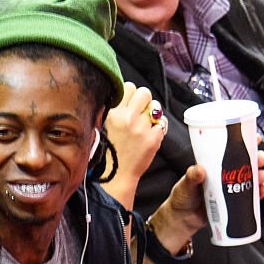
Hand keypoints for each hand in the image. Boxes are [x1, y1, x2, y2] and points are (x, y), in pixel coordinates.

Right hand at [102, 82, 167, 207]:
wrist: (115, 176)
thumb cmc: (107, 153)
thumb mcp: (101, 128)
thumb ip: (110, 110)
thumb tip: (119, 94)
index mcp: (113, 114)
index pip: (129, 87)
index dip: (130, 95)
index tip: (129, 104)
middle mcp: (128, 118)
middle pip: (144, 92)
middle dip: (144, 101)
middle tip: (139, 112)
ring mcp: (142, 128)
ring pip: (156, 107)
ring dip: (152, 113)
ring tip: (145, 125)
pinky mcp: (154, 139)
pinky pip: (162, 124)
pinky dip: (157, 129)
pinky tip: (149, 137)